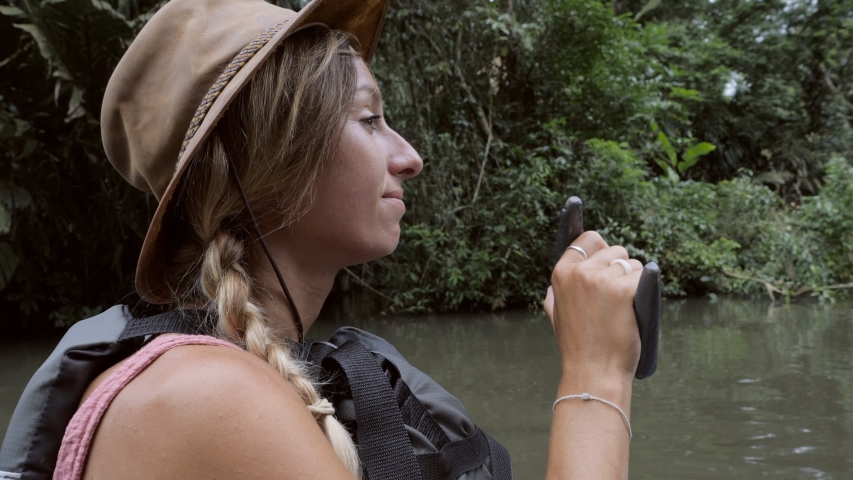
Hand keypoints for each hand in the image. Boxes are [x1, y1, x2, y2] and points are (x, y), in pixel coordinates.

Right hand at [544, 231, 641, 388]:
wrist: (593, 372)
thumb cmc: (578, 349)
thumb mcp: (557, 319)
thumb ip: (555, 299)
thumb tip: (551, 290)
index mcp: (562, 273)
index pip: (588, 239)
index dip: (601, 250)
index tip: (607, 262)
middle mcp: (580, 271)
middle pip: (615, 250)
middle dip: (621, 269)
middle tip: (616, 299)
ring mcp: (602, 279)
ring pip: (634, 265)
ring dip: (636, 281)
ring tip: (625, 309)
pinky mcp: (625, 289)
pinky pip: (647, 277)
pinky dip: (647, 292)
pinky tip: (637, 309)